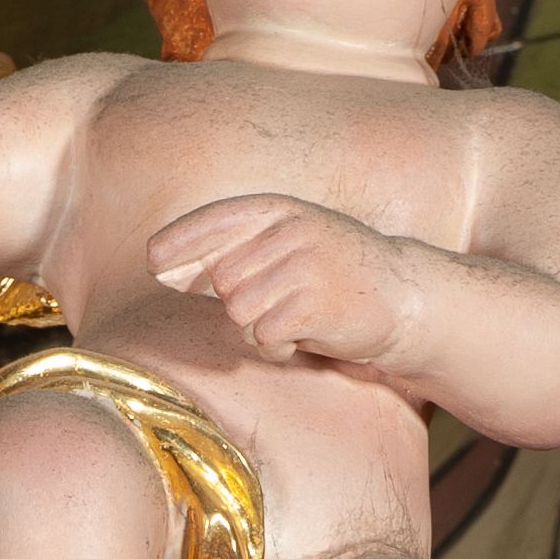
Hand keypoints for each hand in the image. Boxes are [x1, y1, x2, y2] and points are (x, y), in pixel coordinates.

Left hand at [149, 193, 412, 367]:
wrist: (406, 296)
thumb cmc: (336, 276)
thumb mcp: (290, 245)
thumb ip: (234, 249)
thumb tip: (156, 265)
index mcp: (278, 211)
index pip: (213, 221)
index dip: (178, 243)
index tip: (153, 262)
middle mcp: (287, 232)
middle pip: (221, 279)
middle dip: (236, 303)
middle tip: (276, 305)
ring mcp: (302, 266)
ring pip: (237, 311)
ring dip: (258, 329)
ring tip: (292, 320)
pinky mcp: (313, 304)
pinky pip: (264, 337)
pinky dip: (278, 347)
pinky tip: (305, 336)